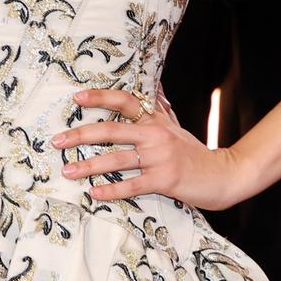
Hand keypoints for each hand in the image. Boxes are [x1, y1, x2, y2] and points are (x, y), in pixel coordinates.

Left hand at [52, 89, 249, 211]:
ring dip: (89, 166)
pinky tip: (94, 193)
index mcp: (156, 121)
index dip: (100, 98)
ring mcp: (160, 158)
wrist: (223, 175)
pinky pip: (132, 185)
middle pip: (112, 130)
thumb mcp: (177, 126)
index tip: (77, 98)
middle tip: (57, 141)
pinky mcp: (165, 180)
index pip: (126, 102)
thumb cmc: (194, 152)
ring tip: (68, 171)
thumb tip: (154, 88)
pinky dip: (112, 190)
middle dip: (81, 134)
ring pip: (117, 160)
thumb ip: (161, 109)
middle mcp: (156, 135)